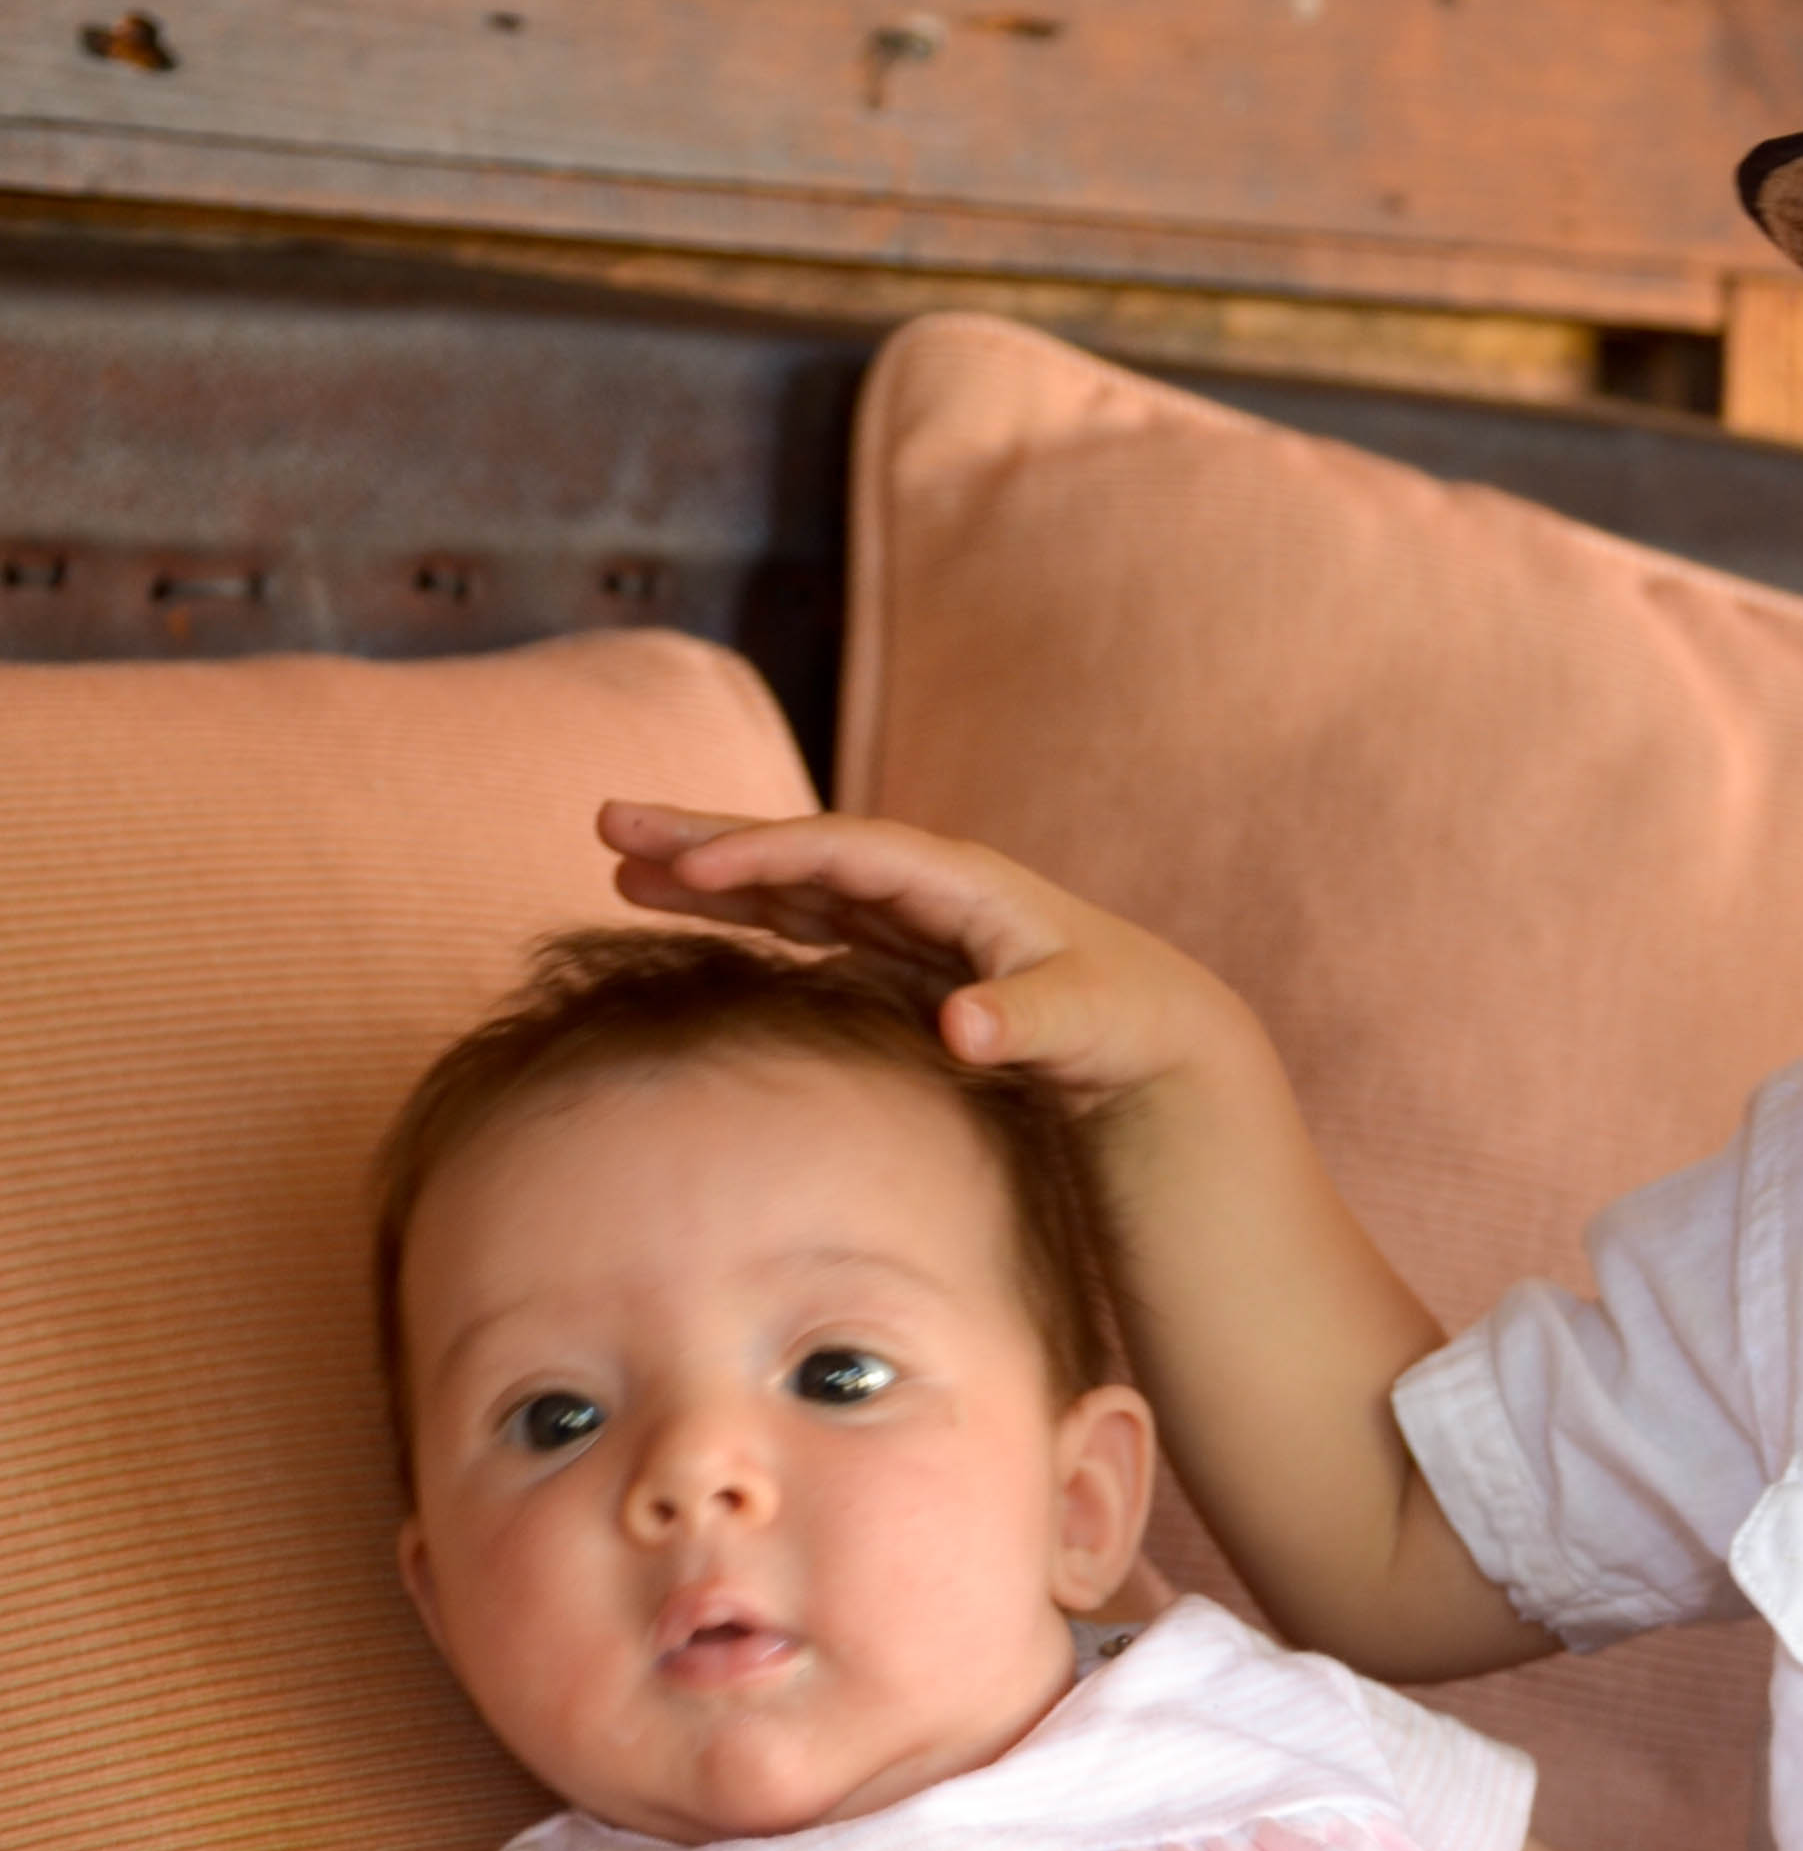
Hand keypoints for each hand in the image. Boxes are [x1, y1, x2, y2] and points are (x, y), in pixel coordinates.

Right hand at [597, 801, 1240, 1115]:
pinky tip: (682, 910)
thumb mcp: (1082, 1022)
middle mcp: (919, 885)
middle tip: (607, 821)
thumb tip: (963, 1027)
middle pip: (797, 848)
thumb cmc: (1119, 1019)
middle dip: (705, 836)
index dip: (767, 854)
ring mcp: (900, 917)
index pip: (844, 853)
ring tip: (616, 863)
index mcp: (957, 883)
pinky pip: (802, 920)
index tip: (692, 868)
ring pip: (787, 881)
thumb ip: (1025, 1021)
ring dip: (706, 873)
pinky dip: (742, 912)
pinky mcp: (893, 953)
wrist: (1147, 1029)